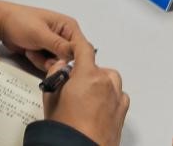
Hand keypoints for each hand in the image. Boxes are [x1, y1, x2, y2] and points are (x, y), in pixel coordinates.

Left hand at [0, 0, 77, 69]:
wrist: (1, 24)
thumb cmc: (20, 22)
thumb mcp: (41, 34)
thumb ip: (59, 46)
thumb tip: (76, 57)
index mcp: (68, 27)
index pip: (81, 48)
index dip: (73, 59)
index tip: (61, 63)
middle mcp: (65, 37)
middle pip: (70, 60)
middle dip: (54, 61)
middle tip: (41, 54)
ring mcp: (54, 46)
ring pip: (58, 65)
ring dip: (44, 62)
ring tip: (32, 50)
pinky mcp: (46, 53)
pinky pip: (48, 66)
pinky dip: (38, 62)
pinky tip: (30, 52)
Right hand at [45, 31, 127, 145]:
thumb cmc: (65, 126)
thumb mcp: (50, 96)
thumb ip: (55, 74)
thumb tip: (60, 66)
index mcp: (88, 75)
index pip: (85, 49)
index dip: (78, 46)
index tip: (75, 46)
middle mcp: (106, 84)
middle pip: (99, 68)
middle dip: (88, 72)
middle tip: (74, 84)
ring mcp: (116, 99)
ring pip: (112, 81)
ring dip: (102, 83)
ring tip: (88, 96)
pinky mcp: (122, 114)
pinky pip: (120, 97)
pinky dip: (112, 97)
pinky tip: (100, 106)